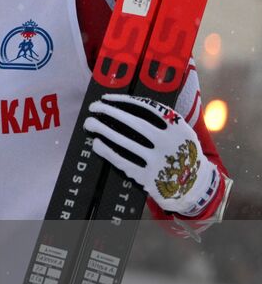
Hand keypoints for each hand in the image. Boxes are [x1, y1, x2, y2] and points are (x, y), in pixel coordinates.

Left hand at [86, 93, 222, 216]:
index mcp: (177, 126)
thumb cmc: (180, 152)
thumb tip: (123, 106)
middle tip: (94, 108)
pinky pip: (122, 160)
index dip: (123, 101)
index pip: (146, 107)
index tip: (106, 98)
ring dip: (103, 129)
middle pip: (133, 122)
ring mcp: (159, 160)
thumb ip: (161, 120)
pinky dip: (106, 151)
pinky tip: (97, 144)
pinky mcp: (149, 177)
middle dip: (109, 112)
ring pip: (125, 141)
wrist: (195, 184)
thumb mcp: (180, 132)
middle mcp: (169, 142)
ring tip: (89, 123)